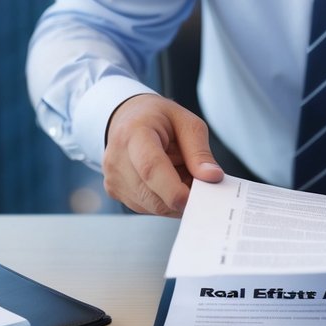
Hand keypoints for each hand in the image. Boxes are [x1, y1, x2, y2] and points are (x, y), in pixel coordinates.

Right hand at [102, 94, 223, 215]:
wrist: (129, 117)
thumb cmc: (158, 118)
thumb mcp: (187, 123)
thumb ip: (200, 152)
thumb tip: (212, 178)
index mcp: (135, 132)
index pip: (150, 167)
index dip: (172, 189)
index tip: (192, 199)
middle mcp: (117, 157)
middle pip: (152, 194)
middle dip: (181, 197)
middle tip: (196, 181)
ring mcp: (113, 177)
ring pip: (152, 206)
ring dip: (173, 199)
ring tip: (177, 173)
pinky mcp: (115, 191)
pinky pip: (146, 207)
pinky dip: (163, 200)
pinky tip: (165, 180)